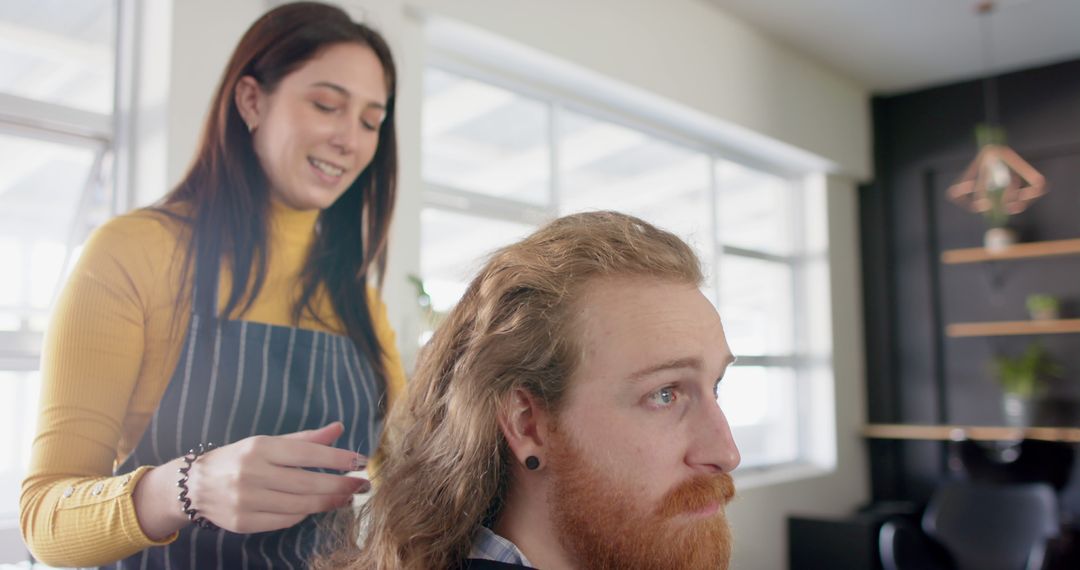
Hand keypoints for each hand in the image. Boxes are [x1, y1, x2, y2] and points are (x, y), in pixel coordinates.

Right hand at [180, 422, 367, 532]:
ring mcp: (246, 500)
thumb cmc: (239, 459)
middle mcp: (252, 473)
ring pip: (300, 505)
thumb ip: (304, 439)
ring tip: (347, 497)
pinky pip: (285, 520)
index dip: (337, 458)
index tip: (360, 461)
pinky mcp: (244, 522)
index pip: (307, 453)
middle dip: (341, 485)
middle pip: (308, 483)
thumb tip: (339, 428)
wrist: (194, 485)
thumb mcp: (267, 443)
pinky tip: (316, 506)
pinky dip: (304, 513)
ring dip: (329, 501)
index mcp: (260, 448)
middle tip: (363, 485)